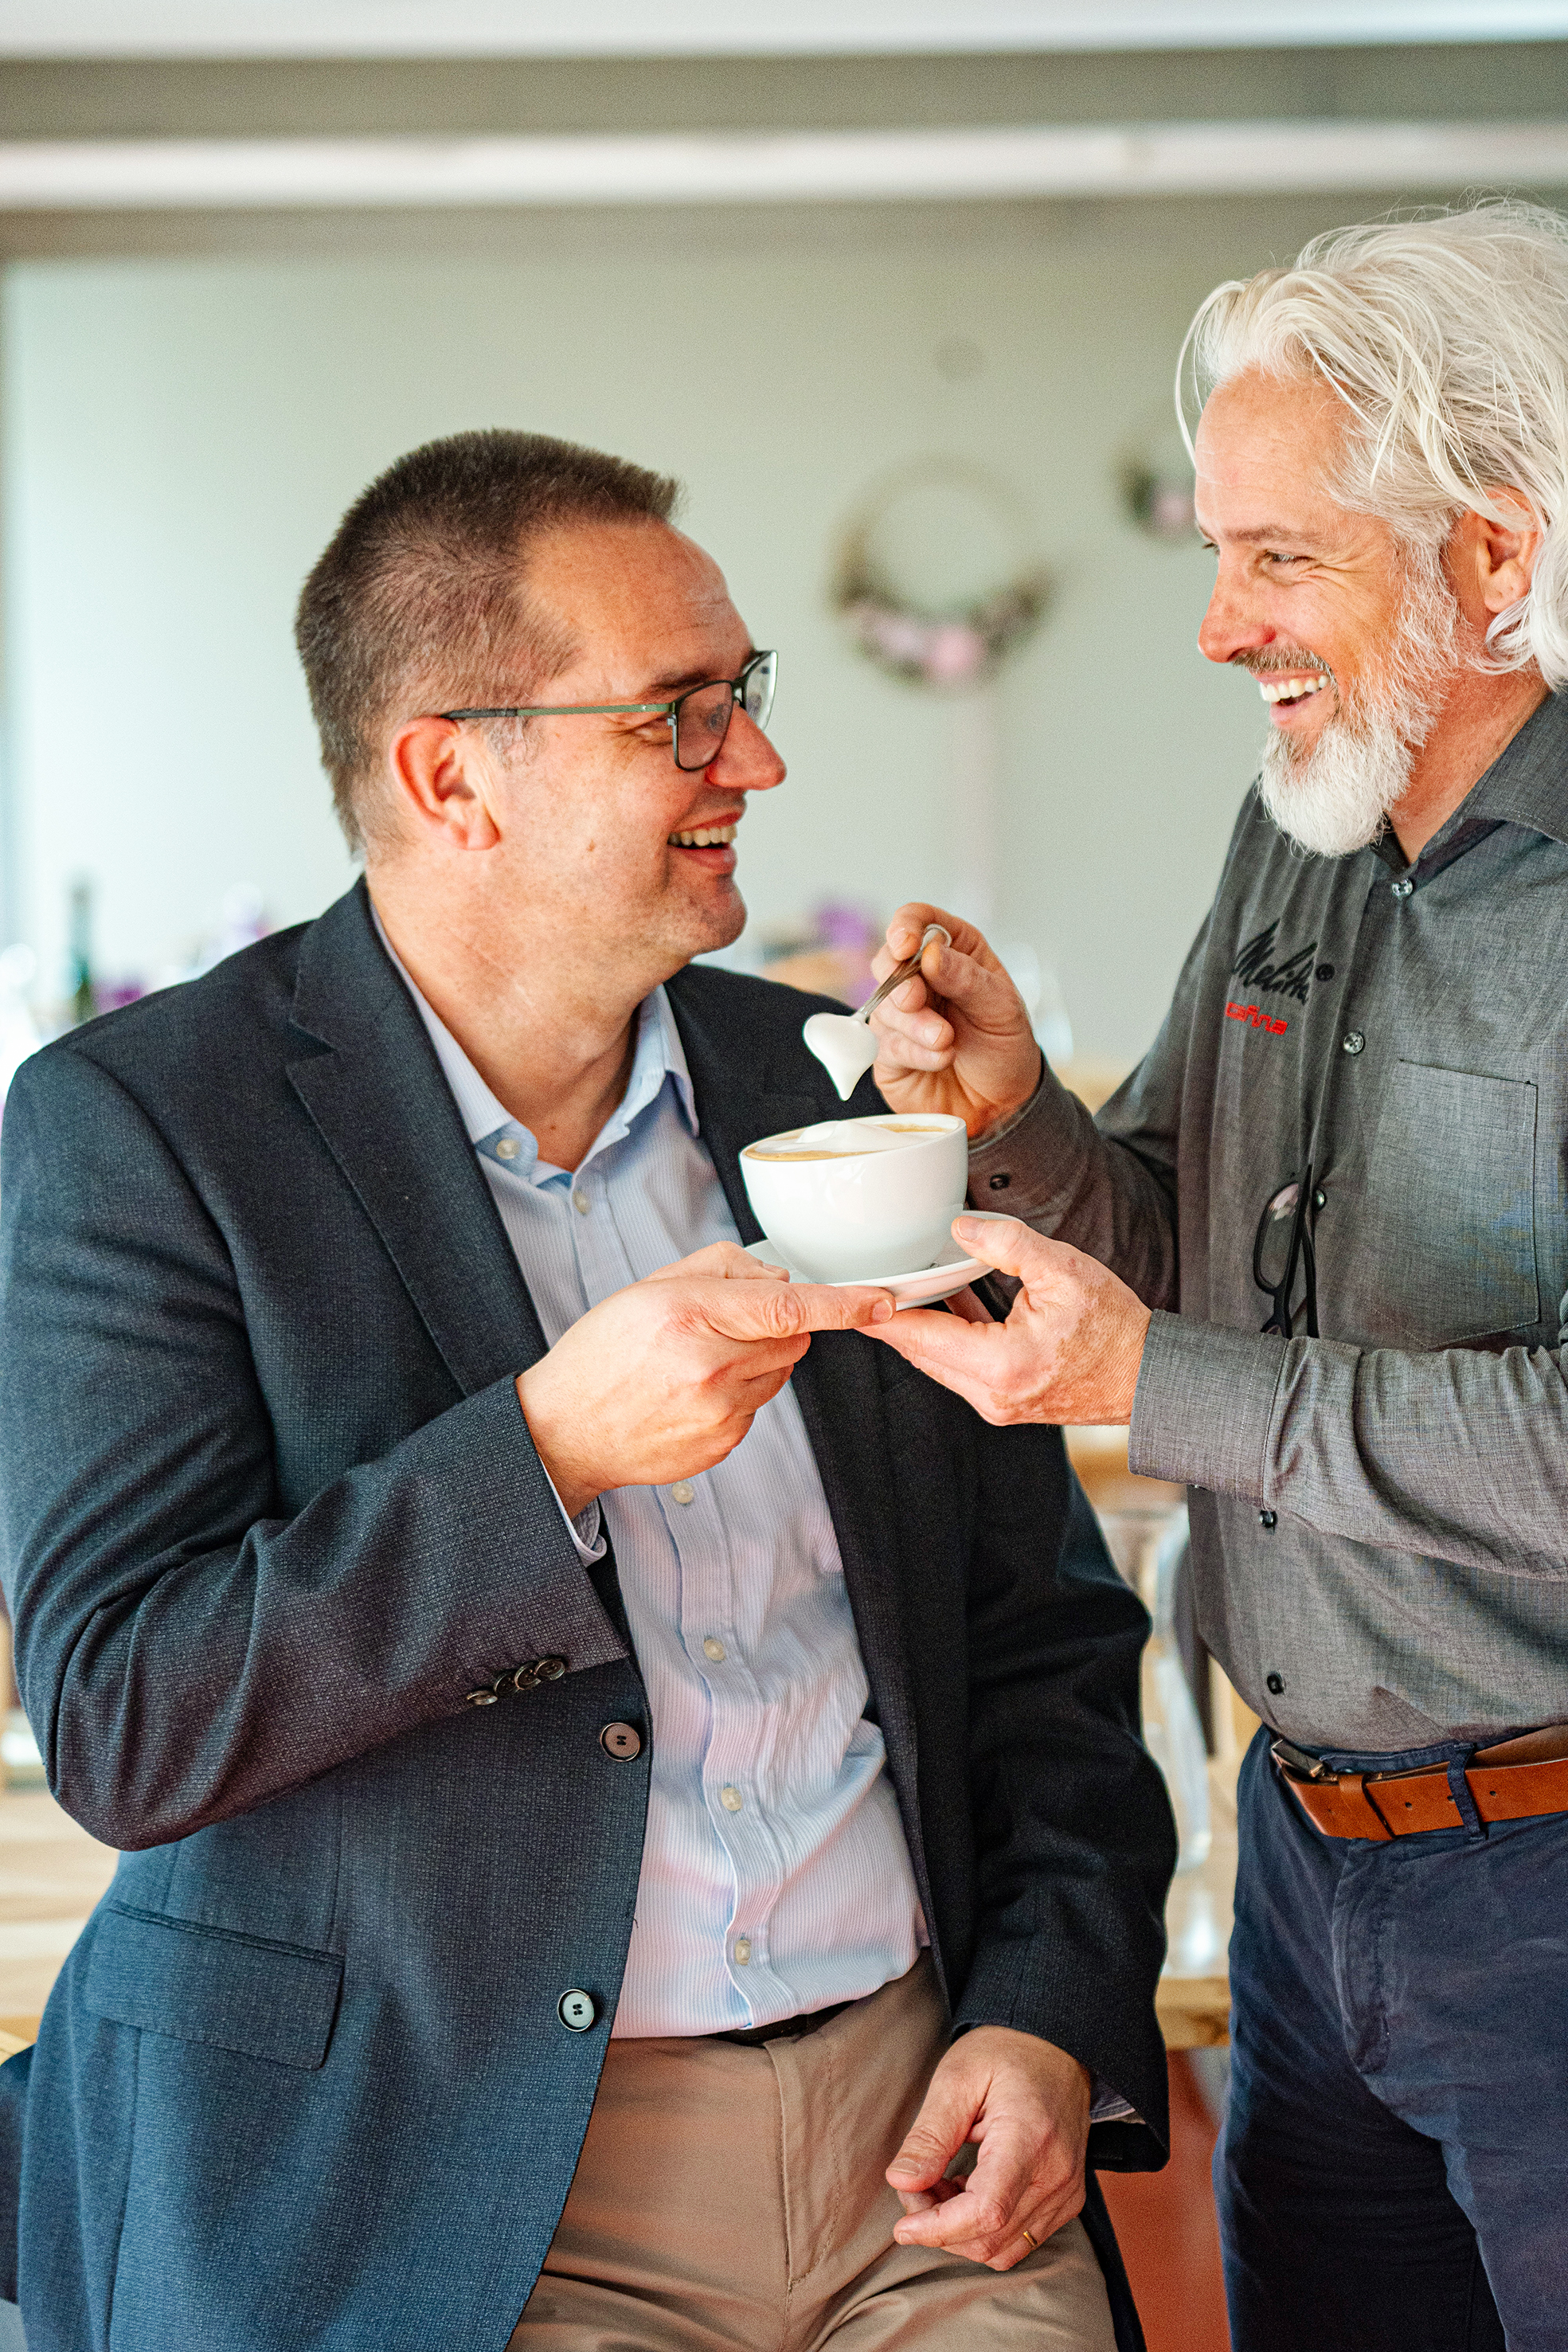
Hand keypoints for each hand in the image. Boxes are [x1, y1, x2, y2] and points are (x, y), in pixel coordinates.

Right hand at [516, 1241, 892, 1513]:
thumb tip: (777, 1275)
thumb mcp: (649, 1287)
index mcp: (690, 1316)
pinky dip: (737, 1396)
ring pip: (779, 1372)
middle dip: (773, 1325)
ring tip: (697, 1364)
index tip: (880, 1300)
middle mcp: (709, 1366)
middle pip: (792, 1336)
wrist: (565, 1429)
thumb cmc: (602, 1355)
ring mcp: (719, 1413)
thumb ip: (721, 1268)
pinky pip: (757, 1408)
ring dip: (755, 1361)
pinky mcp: (723, 1444)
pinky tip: (692, 1395)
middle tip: (721, 1327)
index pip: (787, 1305)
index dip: (843, 1302)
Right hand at [867, 903, 1041, 1137]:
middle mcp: (922, 978)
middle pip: (888, 960)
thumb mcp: (1001, 1008)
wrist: (1002, 1104)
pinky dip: (915, 1051)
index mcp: (953, 952)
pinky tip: (941, 1058)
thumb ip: (967, 978)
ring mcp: (901, 1015)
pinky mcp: (889, 1051)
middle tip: (917, 1001)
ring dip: (916, 1025)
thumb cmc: (1005, 1048)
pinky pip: (886, 1043)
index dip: (905, 926)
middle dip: (900, 982)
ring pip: (884, 1005)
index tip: (906, 946)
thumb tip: (931, 954)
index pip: (918, 920)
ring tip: (948, 1043)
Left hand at [868, 1214, 1149, 1425]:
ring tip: (895, 1287)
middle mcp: (990, 1395)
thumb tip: (960, 1228)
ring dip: (916, 1327)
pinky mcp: (1002, 1402)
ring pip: (934, 1362)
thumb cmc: (1115, 1328)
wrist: (1149, 1377)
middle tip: (861, 1282)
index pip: (919, 1335)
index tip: (849, 1289)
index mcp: (1000, 1366)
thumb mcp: (1064, 1271)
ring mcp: (995, 1404)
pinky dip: (945, 1337)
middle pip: (918, 1352)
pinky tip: (943, 1303)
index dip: (880, 1310)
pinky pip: (957, 1366)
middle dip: (888, 1318)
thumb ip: (1008, 1245)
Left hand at [886, 2027, 1090, 2269]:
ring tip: (938, 2185)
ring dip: (959, 2232)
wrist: (1055, 2048)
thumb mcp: (956, 2078)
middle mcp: (1057, 2174)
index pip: (987, 2210)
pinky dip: (983, 2230)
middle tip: (914, 2185)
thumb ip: (929, 2135)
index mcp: (1030, 2137)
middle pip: (990, 2238)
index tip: (902, 2226)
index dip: (939, 2228)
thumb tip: (901, 2183)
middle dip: (939, 2227)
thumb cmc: (1004, 2053)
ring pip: (1003, 2250)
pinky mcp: (1066, 2200)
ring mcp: (1066, 2192)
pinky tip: (965, 2191)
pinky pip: (1019, 2240)